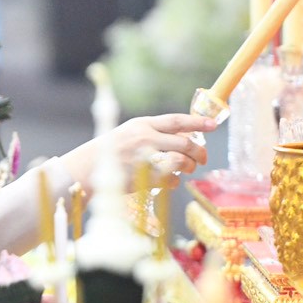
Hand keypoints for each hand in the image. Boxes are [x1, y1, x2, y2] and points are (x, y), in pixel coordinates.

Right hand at [58, 113, 216, 194]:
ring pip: (180, 162)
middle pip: (184, 143)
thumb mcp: (133, 132)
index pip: (176, 121)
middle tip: (203, 157)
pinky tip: (170, 180)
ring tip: (188, 168)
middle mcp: (145, 139)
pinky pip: (171, 180)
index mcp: (143, 124)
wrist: (89, 167)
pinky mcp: (143, 178)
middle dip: (199, 151)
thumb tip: (187, 136)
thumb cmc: (114, 149)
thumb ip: (157, 132)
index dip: (197, 122)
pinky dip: (175, 181)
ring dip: (189, 166)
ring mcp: (144, 159)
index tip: (213, 124)